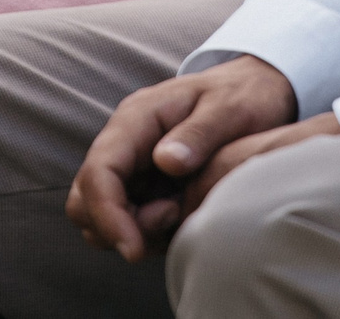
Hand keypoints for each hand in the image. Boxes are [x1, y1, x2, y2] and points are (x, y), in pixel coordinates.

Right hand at [66, 57, 310, 260]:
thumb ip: (199, 134)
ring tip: (179, 211)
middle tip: (169, 220)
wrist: (256, 89)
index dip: (108, 215)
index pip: (99, 171)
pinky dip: (146, 231)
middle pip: (83, 198)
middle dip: (115, 226)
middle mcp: (125, 142)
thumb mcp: (231, 109)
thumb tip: (165, 162)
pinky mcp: (144, 183)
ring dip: (132, 230)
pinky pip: (126, 219)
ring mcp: (132, 163)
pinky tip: (182, 215)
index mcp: (137, 118)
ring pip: (98, 213)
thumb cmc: (244, 96)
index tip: (135, 250)